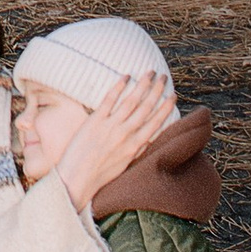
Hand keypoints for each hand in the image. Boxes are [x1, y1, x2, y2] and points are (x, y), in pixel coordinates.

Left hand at [54, 69, 176, 215]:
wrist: (77, 179)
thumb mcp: (125, 164)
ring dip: (142, 84)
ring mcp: (111, 126)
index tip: (173, 96)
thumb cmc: (100, 174)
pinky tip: (126, 76)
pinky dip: (119, 86)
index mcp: (135, 146)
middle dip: (157, 90)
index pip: (155, 122)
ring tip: (150, 72)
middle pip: (146, 107)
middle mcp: (126, 135)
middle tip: (163, 77)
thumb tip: (148, 139)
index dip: (166, 108)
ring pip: (131, 100)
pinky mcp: (95, 121)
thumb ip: (137, 150)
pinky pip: (109, 99)